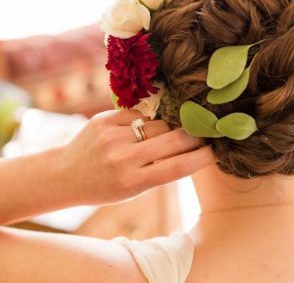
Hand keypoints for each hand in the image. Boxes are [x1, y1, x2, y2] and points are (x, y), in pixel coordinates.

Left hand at [57, 110, 214, 204]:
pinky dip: (148, 120)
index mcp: (133, 182)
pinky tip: (145, 127)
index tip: (217, 150)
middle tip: (204, 134)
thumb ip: (160, 170)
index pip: (178, 167)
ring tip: (171, 133)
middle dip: (194, 136)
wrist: (66, 174)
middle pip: (174, 140)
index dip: (203, 157)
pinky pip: (140, 114)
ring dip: (171, 128)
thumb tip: (191, 148)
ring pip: (160, 124)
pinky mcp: (104, 118)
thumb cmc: (107, 187)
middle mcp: (123, 158)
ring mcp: (112, 136)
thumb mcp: (135, 190)